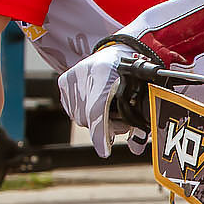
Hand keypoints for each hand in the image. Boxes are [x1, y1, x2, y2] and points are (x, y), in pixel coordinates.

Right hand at [58, 38, 168, 157]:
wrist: (120, 51)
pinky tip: (97, 105)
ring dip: (94, 120)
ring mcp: (72, 78)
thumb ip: (138, 122)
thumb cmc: (133, 75)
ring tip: (109, 113)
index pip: (97, 112)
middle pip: (88, 118)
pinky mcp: (64, 81)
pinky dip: (84, 112)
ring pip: (79, 116)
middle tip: (120, 124)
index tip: (104, 151)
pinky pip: (72, 108)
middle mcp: (83, 74)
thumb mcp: (140, 96)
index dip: (100, 134)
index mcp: (104, 74)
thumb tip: (136, 149)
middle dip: (105, 127)